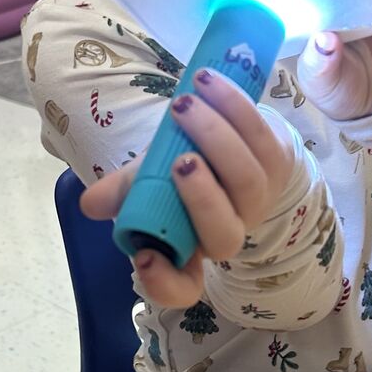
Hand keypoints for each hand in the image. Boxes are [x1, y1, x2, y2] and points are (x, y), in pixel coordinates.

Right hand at [81, 67, 293, 308]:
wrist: (230, 138)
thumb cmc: (180, 168)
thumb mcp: (146, 181)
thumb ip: (123, 191)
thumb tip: (91, 203)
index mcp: (189, 246)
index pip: (182, 287)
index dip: (165, 282)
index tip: (144, 256)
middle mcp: (226, 232)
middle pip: (224, 235)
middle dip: (202, 198)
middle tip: (178, 160)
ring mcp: (258, 200)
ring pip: (248, 181)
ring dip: (217, 138)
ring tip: (184, 104)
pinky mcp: (279, 162)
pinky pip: (262, 137)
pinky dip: (234, 107)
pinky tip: (208, 83)